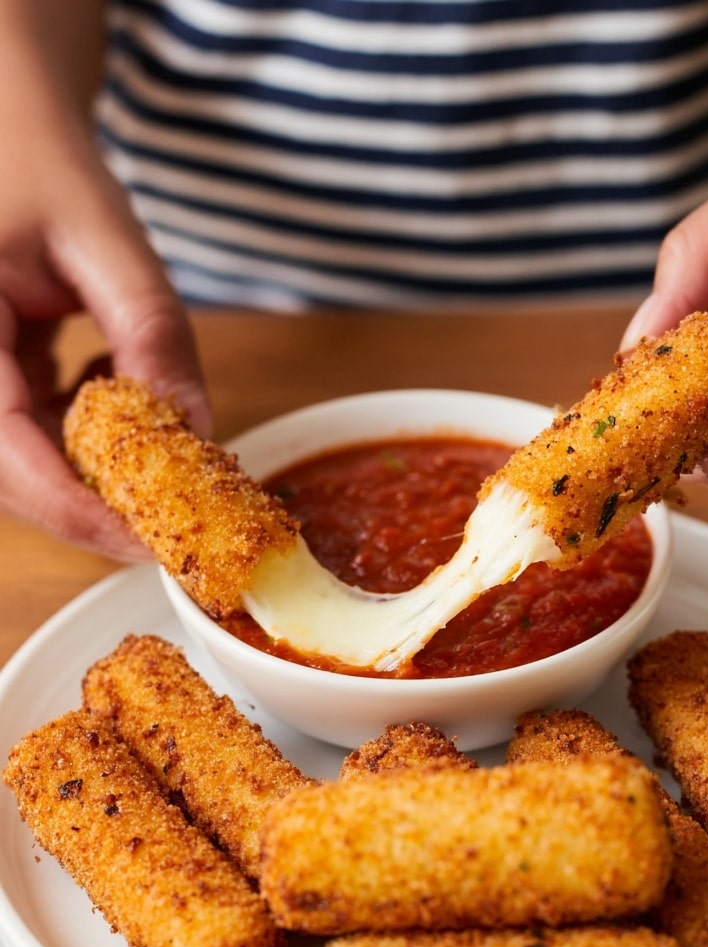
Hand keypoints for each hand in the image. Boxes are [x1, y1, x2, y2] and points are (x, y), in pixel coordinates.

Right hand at [0, 128, 209, 558]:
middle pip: (13, 478)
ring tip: (152, 429)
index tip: (154, 545)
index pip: (8, 458)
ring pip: (23, 463)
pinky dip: (82, 430)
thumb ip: (149, 334)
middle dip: (98, 503)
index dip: (82, 514)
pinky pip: (28, 430)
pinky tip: (109, 383)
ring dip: (96, 468)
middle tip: (180, 515)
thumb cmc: (32, 152)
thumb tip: (199, 435)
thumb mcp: (103, 235)